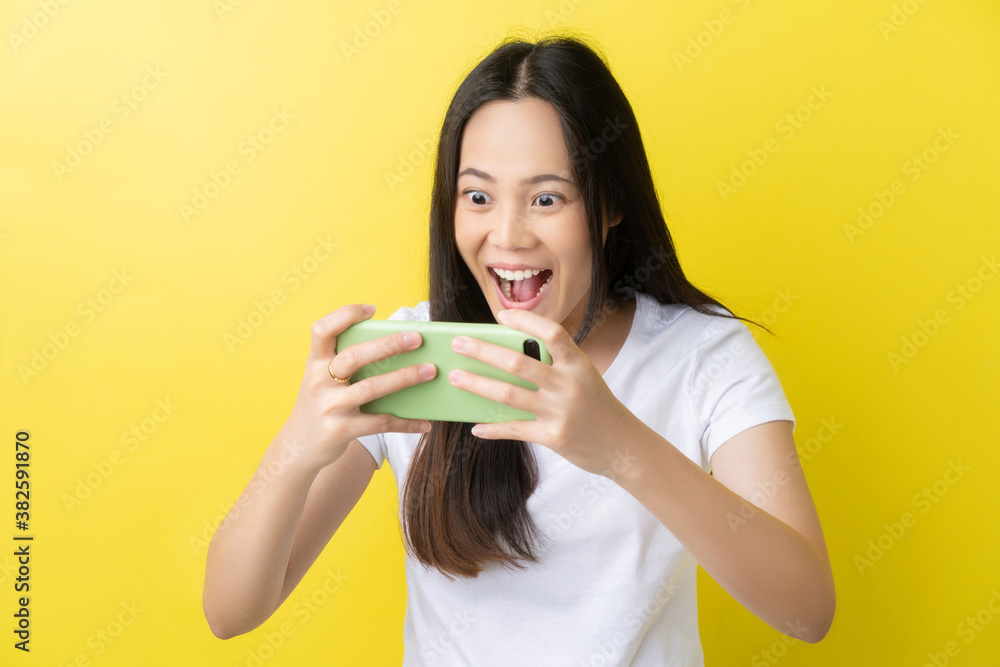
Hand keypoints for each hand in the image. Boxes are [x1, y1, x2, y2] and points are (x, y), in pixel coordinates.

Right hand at [278, 304, 435, 471]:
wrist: (298, 447)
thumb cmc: (322, 404)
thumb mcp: (323, 379)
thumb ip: (348, 363)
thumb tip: (399, 348)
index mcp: (315, 362)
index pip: (322, 330)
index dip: (344, 315)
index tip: (371, 310)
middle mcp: (319, 381)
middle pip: (354, 357)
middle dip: (388, 345)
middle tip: (417, 338)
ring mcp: (330, 407)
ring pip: (371, 388)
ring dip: (404, 378)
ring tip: (430, 371)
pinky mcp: (341, 431)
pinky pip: (380, 423)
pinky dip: (405, 423)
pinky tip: (424, 422)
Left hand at [447, 308, 636, 476]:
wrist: (622, 445)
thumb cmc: (596, 405)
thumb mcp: (583, 377)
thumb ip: (553, 366)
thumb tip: (505, 357)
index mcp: (578, 364)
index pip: (552, 333)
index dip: (526, 322)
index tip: (501, 316)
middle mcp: (569, 385)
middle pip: (518, 363)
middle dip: (483, 351)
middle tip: (458, 343)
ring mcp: (560, 412)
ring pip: (508, 394)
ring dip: (477, 384)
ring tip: (455, 377)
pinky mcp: (553, 437)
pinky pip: (514, 429)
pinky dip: (492, 427)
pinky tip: (475, 425)